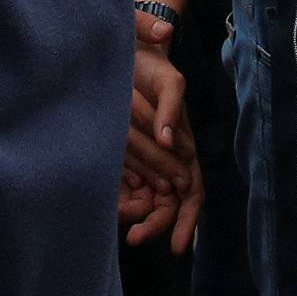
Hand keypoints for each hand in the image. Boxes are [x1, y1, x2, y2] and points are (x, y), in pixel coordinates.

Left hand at [123, 37, 200, 250]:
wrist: (129, 49)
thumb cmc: (154, 63)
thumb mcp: (168, 80)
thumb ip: (170, 107)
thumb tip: (168, 140)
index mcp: (184, 146)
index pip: (191, 193)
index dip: (186, 220)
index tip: (174, 246)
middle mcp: (167, 156)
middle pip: (166, 202)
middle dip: (154, 223)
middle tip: (134, 238)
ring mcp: (145, 155)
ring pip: (145, 197)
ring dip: (136, 214)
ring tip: (118, 223)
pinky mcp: (123, 150)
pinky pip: (125, 183)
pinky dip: (120, 197)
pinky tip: (106, 206)